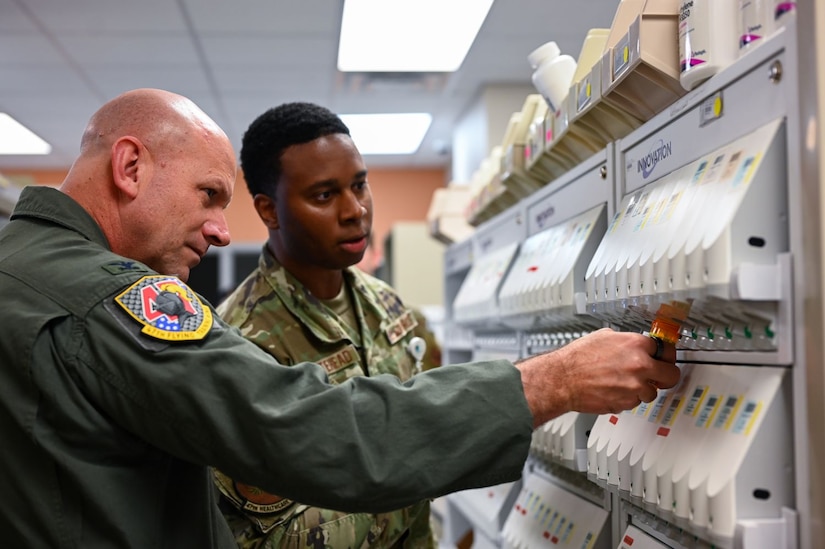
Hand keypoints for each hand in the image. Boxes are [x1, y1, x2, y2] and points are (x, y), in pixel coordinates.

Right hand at [516, 328, 678, 426]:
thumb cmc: (577, 359)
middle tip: (659, 376)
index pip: (667, 350)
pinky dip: (628, 398)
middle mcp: (640, 365)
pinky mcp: (627, 402)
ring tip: (625, 383)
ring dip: (642, 389)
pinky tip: (614, 390)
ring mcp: (635, 386)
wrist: (563, 380)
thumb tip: (636, 344)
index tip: (665, 358)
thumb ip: (626, 341)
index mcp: (636, 344)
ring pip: (653, 392)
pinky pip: (636, 402)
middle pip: (671, 375)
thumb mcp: (604, 337)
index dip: (665, 355)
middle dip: (665, 375)